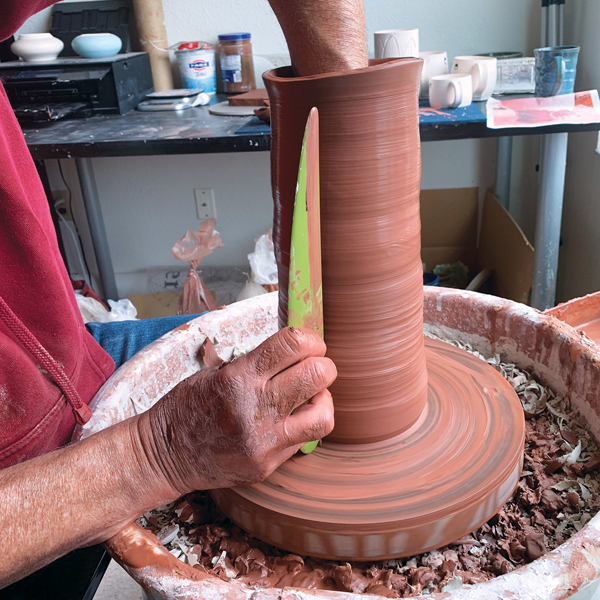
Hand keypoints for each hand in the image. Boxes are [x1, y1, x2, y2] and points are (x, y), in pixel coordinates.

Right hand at [137, 327, 335, 495]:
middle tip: (314, 367)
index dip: (311, 339)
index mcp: (239, 377)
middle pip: (318, 375)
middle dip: (323, 365)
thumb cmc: (189, 407)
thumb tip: (298, 352)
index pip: (293, 344)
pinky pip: (304, 441)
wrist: (165, 455)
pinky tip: (290, 420)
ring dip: (323, 400)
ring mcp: (263, 441)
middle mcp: (255, 408)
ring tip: (309, 397)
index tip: (310, 344)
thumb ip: (258, 364)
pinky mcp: (266, 465)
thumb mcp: (216, 372)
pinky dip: (304, 425)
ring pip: (323, 415)